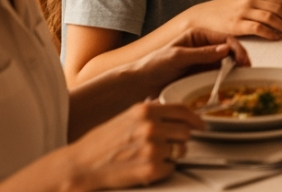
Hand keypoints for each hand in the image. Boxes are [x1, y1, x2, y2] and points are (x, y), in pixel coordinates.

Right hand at [60, 100, 201, 190]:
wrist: (80, 166)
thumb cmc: (101, 143)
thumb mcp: (126, 117)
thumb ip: (152, 113)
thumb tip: (175, 113)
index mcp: (145, 111)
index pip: (183, 111)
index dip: (195, 119)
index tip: (201, 125)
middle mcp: (151, 127)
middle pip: (186, 132)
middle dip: (179, 139)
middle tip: (165, 145)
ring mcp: (153, 149)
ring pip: (181, 151)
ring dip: (171, 155)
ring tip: (150, 156)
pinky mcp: (152, 169)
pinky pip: (171, 168)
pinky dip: (162, 170)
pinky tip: (145, 167)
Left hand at [132, 28, 251, 98]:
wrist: (140, 84)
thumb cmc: (153, 65)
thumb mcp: (177, 57)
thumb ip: (202, 53)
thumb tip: (225, 50)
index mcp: (198, 35)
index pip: (224, 38)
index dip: (236, 48)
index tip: (242, 60)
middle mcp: (204, 47)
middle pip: (229, 50)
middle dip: (239, 59)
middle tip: (246, 70)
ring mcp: (204, 61)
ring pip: (227, 64)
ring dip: (235, 70)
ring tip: (242, 78)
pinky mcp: (203, 75)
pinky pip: (220, 76)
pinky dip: (227, 79)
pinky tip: (231, 84)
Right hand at [183, 0, 281, 40]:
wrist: (198, 18)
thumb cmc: (220, 13)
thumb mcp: (241, 4)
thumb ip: (258, 8)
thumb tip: (277, 16)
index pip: (280, 2)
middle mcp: (250, 1)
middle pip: (279, 9)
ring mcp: (243, 12)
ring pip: (271, 17)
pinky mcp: (236, 25)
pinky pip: (258, 28)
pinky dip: (270, 33)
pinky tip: (277, 38)